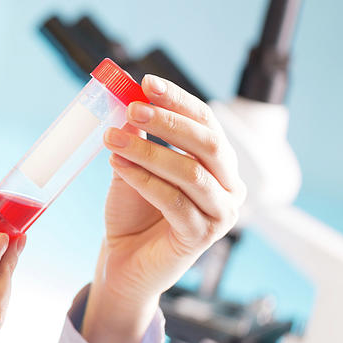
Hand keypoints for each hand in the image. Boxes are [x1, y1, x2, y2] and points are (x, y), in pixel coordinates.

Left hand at [82, 74, 246, 342]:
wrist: (123, 259)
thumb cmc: (132, 212)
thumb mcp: (132, 166)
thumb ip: (136, 137)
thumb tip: (130, 99)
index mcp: (217, 163)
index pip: (206, 121)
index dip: (178, 100)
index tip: (146, 82)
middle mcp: (228, 186)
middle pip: (208, 144)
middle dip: (168, 122)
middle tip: (132, 109)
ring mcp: (220, 213)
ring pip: (190, 172)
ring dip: (148, 151)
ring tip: (113, 139)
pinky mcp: (201, 237)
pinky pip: (174, 202)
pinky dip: (144, 180)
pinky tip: (119, 167)